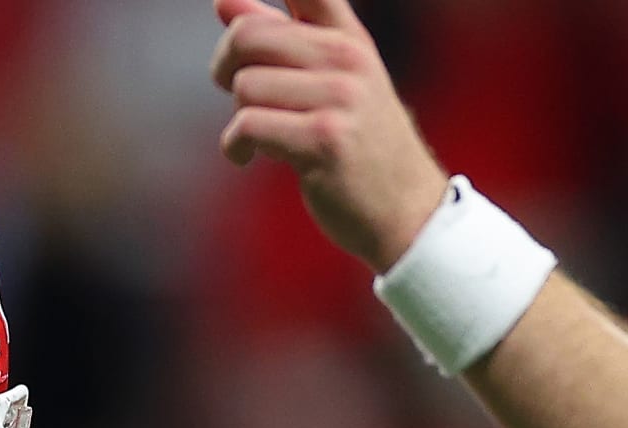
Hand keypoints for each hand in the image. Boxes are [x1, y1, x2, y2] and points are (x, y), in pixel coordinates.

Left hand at [211, 0, 450, 272]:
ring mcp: (340, 97)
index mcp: (348, 38)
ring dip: (238, 117)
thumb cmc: (357, 142)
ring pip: (246, 86)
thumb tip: (223, 2)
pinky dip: (235, 146)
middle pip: (248, 35)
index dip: (254, 3)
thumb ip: (281, 37)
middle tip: (230, 90)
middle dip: (224, 65)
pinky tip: (246, 157)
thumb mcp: (330, 81)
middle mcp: (348, 58)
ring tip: (255, 135)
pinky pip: (248, 125)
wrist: (404, 207)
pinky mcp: (324, 139)